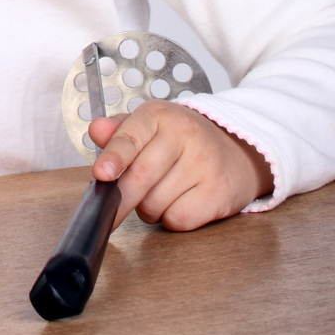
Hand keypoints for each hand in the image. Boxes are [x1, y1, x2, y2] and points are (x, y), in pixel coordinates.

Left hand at [88, 101, 273, 231]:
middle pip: (141, 177)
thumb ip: (119, 131)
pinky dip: (171, 219)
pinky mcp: (219, 192)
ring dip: (148, 208)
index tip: (101, 174)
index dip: (113, 158)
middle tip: (110, 211)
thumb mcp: (151, 126)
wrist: (238, 149)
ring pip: (155, 203)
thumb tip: (96, 130)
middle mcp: (184, 134)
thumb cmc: (184, 141)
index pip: (130, 137)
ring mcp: (204, 163)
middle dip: (120, 199)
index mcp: (159, 115)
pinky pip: (178, 219)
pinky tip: (179, 203)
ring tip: (160, 193)